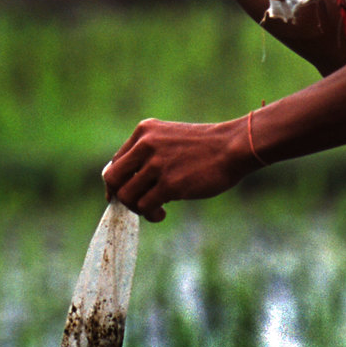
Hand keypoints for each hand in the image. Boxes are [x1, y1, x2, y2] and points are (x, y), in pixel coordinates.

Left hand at [100, 117, 252, 222]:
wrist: (232, 147)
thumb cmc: (205, 147)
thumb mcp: (169, 139)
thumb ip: (148, 154)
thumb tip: (129, 184)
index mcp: (144, 131)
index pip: (116, 162)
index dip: (117, 183)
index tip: (125, 194)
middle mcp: (146, 145)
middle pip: (113, 179)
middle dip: (120, 196)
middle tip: (137, 204)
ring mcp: (156, 164)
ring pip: (126, 196)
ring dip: (137, 208)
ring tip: (154, 209)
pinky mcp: (169, 184)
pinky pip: (144, 206)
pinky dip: (150, 214)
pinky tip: (162, 213)